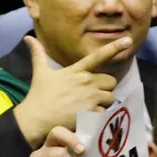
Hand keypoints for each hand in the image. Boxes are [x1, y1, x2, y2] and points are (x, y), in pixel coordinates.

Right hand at [11, 35, 125, 147]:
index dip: (114, 47)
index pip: (98, 56)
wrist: (36, 119)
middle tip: (90, 95)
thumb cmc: (39, 95)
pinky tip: (87, 117)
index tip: (128, 40)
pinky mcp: (93, 112)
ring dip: (103, 102)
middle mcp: (87, 81)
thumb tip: (28, 37)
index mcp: (77, 71)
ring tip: (87, 106)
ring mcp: (91, 97)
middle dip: (104, 88)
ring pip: (111, 97)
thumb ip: (38, 54)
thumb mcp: (40, 72)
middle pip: (111, 81)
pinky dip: (99, 116)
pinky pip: (106, 112)